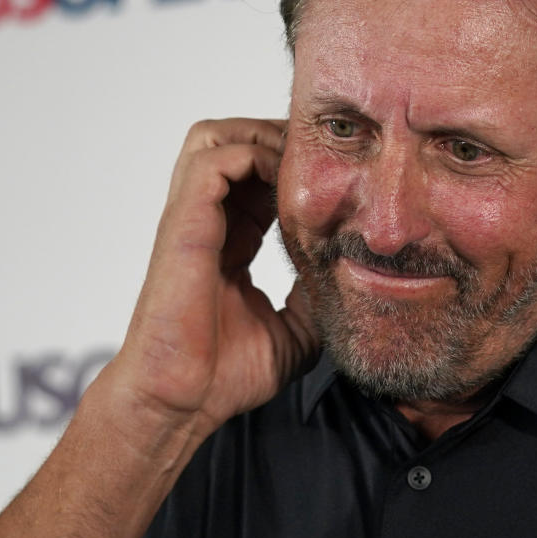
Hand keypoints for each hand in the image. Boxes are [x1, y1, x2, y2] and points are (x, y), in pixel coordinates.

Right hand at [110, 118, 315, 439]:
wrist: (184, 401)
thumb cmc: (224, 376)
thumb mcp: (294, 331)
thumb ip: (316, 298)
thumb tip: (352, 279)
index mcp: (228, 243)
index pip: (258, 180)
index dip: (295, 168)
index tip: (339, 176)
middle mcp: (207, 223)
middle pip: (233, 142)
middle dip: (279, 137)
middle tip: (324, 158)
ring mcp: (192, 220)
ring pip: (214, 137)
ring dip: (260, 135)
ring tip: (300, 163)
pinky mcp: (184, 223)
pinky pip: (211, 158)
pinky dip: (250, 154)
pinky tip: (284, 182)